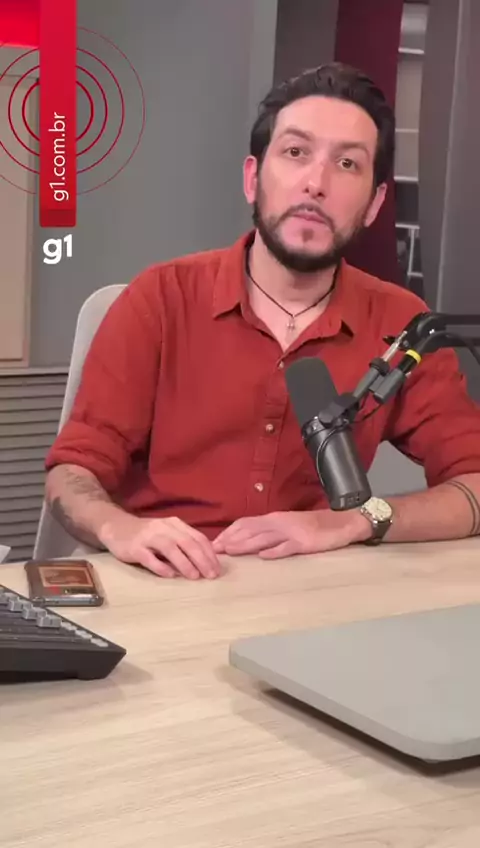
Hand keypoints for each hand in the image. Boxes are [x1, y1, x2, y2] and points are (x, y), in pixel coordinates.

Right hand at [99, 514, 220, 578]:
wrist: (116, 526)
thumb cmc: (147, 533)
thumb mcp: (168, 533)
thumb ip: (184, 542)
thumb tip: (206, 560)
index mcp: (175, 524)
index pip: (197, 537)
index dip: (209, 553)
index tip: (217, 568)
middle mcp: (164, 528)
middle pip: (187, 543)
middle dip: (202, 559)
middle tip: (211, 575)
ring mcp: (148, 537)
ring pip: (170, 549)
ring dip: (184, 563)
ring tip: (194, 576)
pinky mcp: (134, 548)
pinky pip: (149, 558)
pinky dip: (160, 567)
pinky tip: (170, 575)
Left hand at [212, 509, 369, 558]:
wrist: (341, 523)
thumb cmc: (312, 526)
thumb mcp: (287, 525)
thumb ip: (268, 531)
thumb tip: (247, 541)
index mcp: (274, 518)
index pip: (246, 523)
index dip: (229, 532)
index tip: (215, 542)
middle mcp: (280, 523)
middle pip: (250, 529)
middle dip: (231, 539)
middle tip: (215, 549)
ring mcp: (292, 532)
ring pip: (264, 537)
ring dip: (246, 544)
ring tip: (231, 551)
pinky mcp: (305, 543)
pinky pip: (287, 547)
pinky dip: (275, 551)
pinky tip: (264, 557)